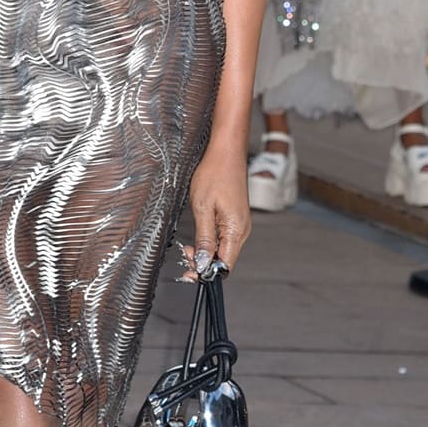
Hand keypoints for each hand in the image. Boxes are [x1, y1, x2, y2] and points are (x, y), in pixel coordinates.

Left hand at [184, 143, 250, 275]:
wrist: (226, 152)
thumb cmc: (215, 174)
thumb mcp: (203, 208)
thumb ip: (204, 238)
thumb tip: (204, 263)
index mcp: (236, 230)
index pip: (225, 265)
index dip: (207, 273)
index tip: (190, 273)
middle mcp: (242, 231)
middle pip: (224, 260)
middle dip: (204, 263)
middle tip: (185, 256)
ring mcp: (240, 225)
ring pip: (223, 249)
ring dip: (206, 252)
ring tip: (189, 247)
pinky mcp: (236, 219)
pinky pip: (224, 238)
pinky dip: (210, 242)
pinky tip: (199, 236)